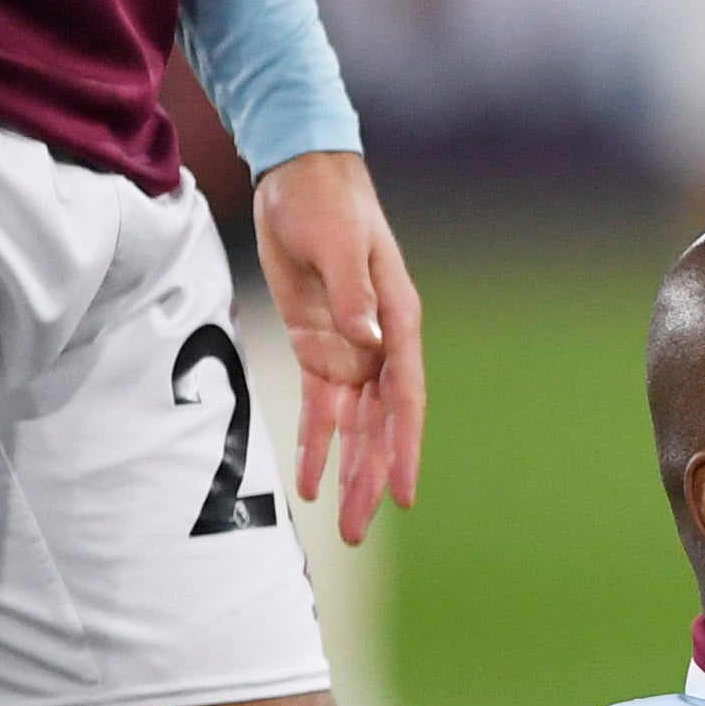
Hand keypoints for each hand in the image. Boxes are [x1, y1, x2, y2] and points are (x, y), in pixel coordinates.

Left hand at [251, 152, 428, 546]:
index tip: (402, 494)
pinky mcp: (317, 346)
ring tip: (344, 523)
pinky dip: (316, 442)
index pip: (404, 400)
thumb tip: (368, 342)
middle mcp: (380, 346)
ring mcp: (350, 349)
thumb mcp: (340, 246)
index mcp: (399, 324)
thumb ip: (353, 296)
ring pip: (353, 427)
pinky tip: (309, 479)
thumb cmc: (328, 204)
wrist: (300, 176)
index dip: (404, 450)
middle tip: (361, 530)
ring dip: (348, 472)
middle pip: (380, 427)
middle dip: (373, 479)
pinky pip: (319, 406)